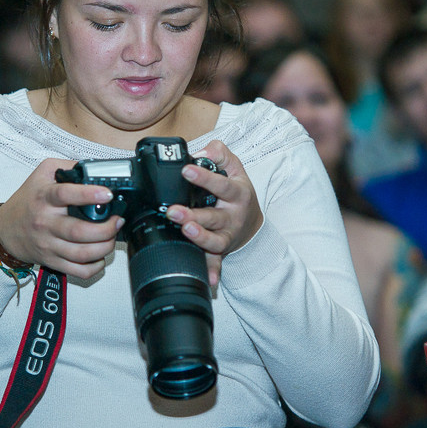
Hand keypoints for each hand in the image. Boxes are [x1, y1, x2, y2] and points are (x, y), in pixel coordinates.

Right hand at [0, 158, 123, 278]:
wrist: (5, 229)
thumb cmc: (28, 200)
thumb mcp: (43, 173)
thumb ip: (68, 167)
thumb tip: (96, 169)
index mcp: (44, 197)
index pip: (65, 194)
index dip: (89, 194)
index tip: (107, 194)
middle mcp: (45, 222)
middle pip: (78, 231)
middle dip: (106, 228)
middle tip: (117, 220)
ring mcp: (48, 244)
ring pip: (81, 253)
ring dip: (104, 247)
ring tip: (112, 237)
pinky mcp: (51, 261)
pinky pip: (77, 270)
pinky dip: (94, 267)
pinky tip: (100, 256)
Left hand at [165, 140, 262, 285]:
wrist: (252, 224)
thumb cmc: (238, 194)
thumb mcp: (235, 169)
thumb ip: (221, 154)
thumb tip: (206, 148)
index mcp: (237, 193)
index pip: (221, 184)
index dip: (204, 177)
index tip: (186, 170)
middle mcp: (233, 216)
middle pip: (215, 216)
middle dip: (195, 215)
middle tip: (174, 211)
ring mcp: (227, 235)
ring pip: (214, 240)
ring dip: (200, 238)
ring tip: (186, 231)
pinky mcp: (221, 251)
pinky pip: (216, 262)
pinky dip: (213, 270)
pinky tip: (209, 279)